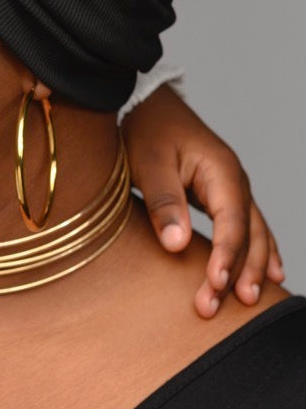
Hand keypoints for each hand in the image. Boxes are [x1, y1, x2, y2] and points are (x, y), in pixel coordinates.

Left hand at [122, 84, 283, 317]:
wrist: (141, 101)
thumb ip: (164, 202)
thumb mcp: (149, 163)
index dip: (225, 258)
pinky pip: (246, 227)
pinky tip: (267, 273)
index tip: (214, 286)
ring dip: (251, 267)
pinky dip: (257, 250)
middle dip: (238, 272)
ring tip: (250, 301)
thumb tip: (178, 245)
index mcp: (221, 171)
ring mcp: (230, 186)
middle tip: (218, 307)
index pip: (231, 224)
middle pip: (247, 234)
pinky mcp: (219, 192)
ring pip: (253, 233)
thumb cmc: (143, 129)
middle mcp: (234, 180)